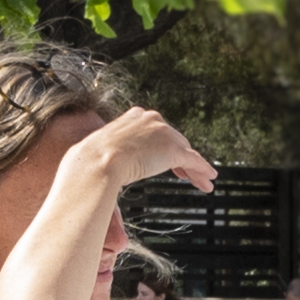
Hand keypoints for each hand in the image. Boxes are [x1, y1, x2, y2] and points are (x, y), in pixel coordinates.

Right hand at [91, 109, 218, 201]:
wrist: (96, 161)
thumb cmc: (90, 161)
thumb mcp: (99, 153)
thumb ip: (107, 157)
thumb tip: (97, 173)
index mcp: (133, 117)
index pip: (156, 130)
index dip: (163, 146)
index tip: (163, 158)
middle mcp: (150, 119)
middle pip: (175, 140)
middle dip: (181, 158)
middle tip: (185, 174)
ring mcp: (163, 133)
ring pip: (185, 152)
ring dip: (195, 169)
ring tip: (203, 182)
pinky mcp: (173, 149)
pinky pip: (193, 160)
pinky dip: (202, 170)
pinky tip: (209, 180)